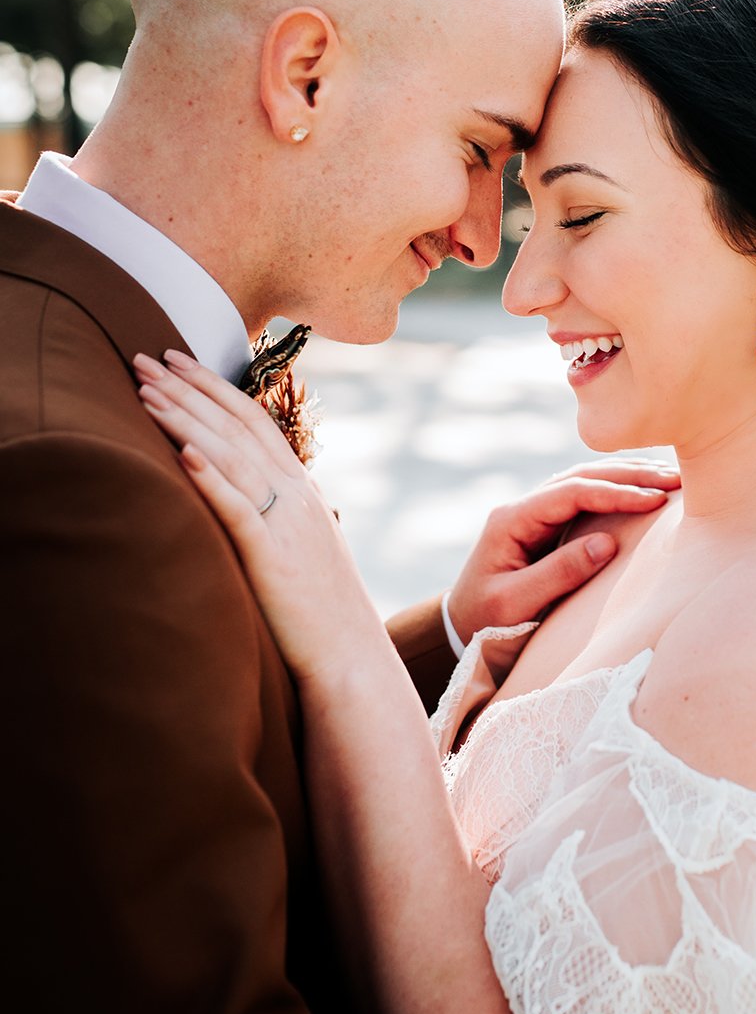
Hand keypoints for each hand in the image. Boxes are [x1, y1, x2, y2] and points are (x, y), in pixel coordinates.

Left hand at [134, 350, 390, 682]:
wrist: (351, 659)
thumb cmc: (319, 613)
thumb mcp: (300, 551)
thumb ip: (274, 517)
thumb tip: (240, 498)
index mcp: (301, 491)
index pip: (253, 421)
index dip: (212, 386)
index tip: (176, 359)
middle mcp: (296, 495)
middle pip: (236, 426)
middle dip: (188, 388)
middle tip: (145, 355)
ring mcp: (287, 523)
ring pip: (232, 456)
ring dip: (186, 419)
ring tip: (146, 390)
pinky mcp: (274, 558)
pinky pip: (238, 509)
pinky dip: (210, 478)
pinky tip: (182, 453)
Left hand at [443, 457, 678, 644]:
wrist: (459, 628)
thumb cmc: (484, 621)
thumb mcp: (515, 604)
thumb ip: (558, 573)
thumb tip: (607, 543)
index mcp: (511, 519)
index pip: (571, 492)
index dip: (615, 492)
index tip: (654, 500)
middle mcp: (523, 507)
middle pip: (581, 476)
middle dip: (630, 475)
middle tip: (676, 478)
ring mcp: (534, 513)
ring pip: (585, 480)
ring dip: (627, 477)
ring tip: (669, 477)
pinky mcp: (547, 525)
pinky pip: (585, 498)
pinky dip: (617, 489)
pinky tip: (644, 489)